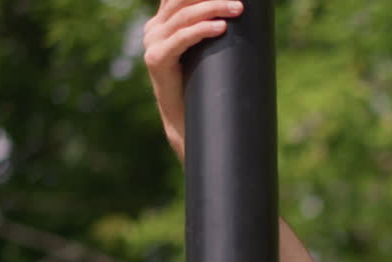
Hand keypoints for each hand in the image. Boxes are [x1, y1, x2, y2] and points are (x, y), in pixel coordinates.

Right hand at [143, 0, 244, 161]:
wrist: (187, 120)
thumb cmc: (202, 85)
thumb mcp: (205, 51)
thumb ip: (209, 30)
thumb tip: (238, 12)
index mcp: (164, 22)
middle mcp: (155, 28)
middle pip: (182, 1)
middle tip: (239, 2)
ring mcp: (152, 43)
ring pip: (184, 16)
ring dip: (213, 9)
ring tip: (237, 9)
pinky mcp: (156, 59)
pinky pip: (180, 38)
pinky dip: (201, 30)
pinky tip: (219, 27)